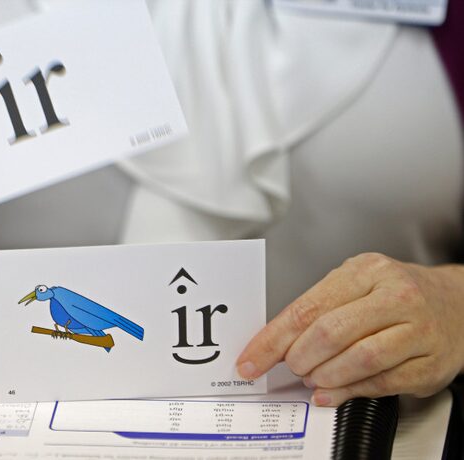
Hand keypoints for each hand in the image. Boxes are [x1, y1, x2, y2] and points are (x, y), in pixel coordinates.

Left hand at [237, 253, 463, 405]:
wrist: (457, 303)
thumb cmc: (394, 295)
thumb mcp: (355, 285)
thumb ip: (317, 310)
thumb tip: (274, 344)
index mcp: (366, 271)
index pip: (307, 308)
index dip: (273, 340)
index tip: (251, 360)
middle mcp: (395, 295)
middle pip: (331, 332)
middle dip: (299, 358)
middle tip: (290, 368)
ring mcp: (418, 329)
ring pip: (359, 358)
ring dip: (325, 376)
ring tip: (311, 380)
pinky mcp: (430, 362)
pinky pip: (382, 382)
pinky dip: (349, 391)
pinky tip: (332, 393)